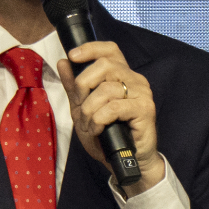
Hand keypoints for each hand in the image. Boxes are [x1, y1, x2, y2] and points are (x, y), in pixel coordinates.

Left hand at [57, 42, 162, 195]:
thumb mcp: (83, 108)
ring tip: (89, 125)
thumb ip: (74, 86)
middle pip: (105, 65)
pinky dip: (99, 119)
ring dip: (90, 110)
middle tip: (79, 105)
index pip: (110, 49)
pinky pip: (114, 107)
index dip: (91, 48)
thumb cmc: (107, 134)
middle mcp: (135, 79)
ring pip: (107, 89)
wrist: (125, 160)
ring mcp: (142, 93)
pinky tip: (98, 129)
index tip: (72, 55)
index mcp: (121, 75)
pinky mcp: (145, 109)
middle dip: (84, 84)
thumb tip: (63, 62)